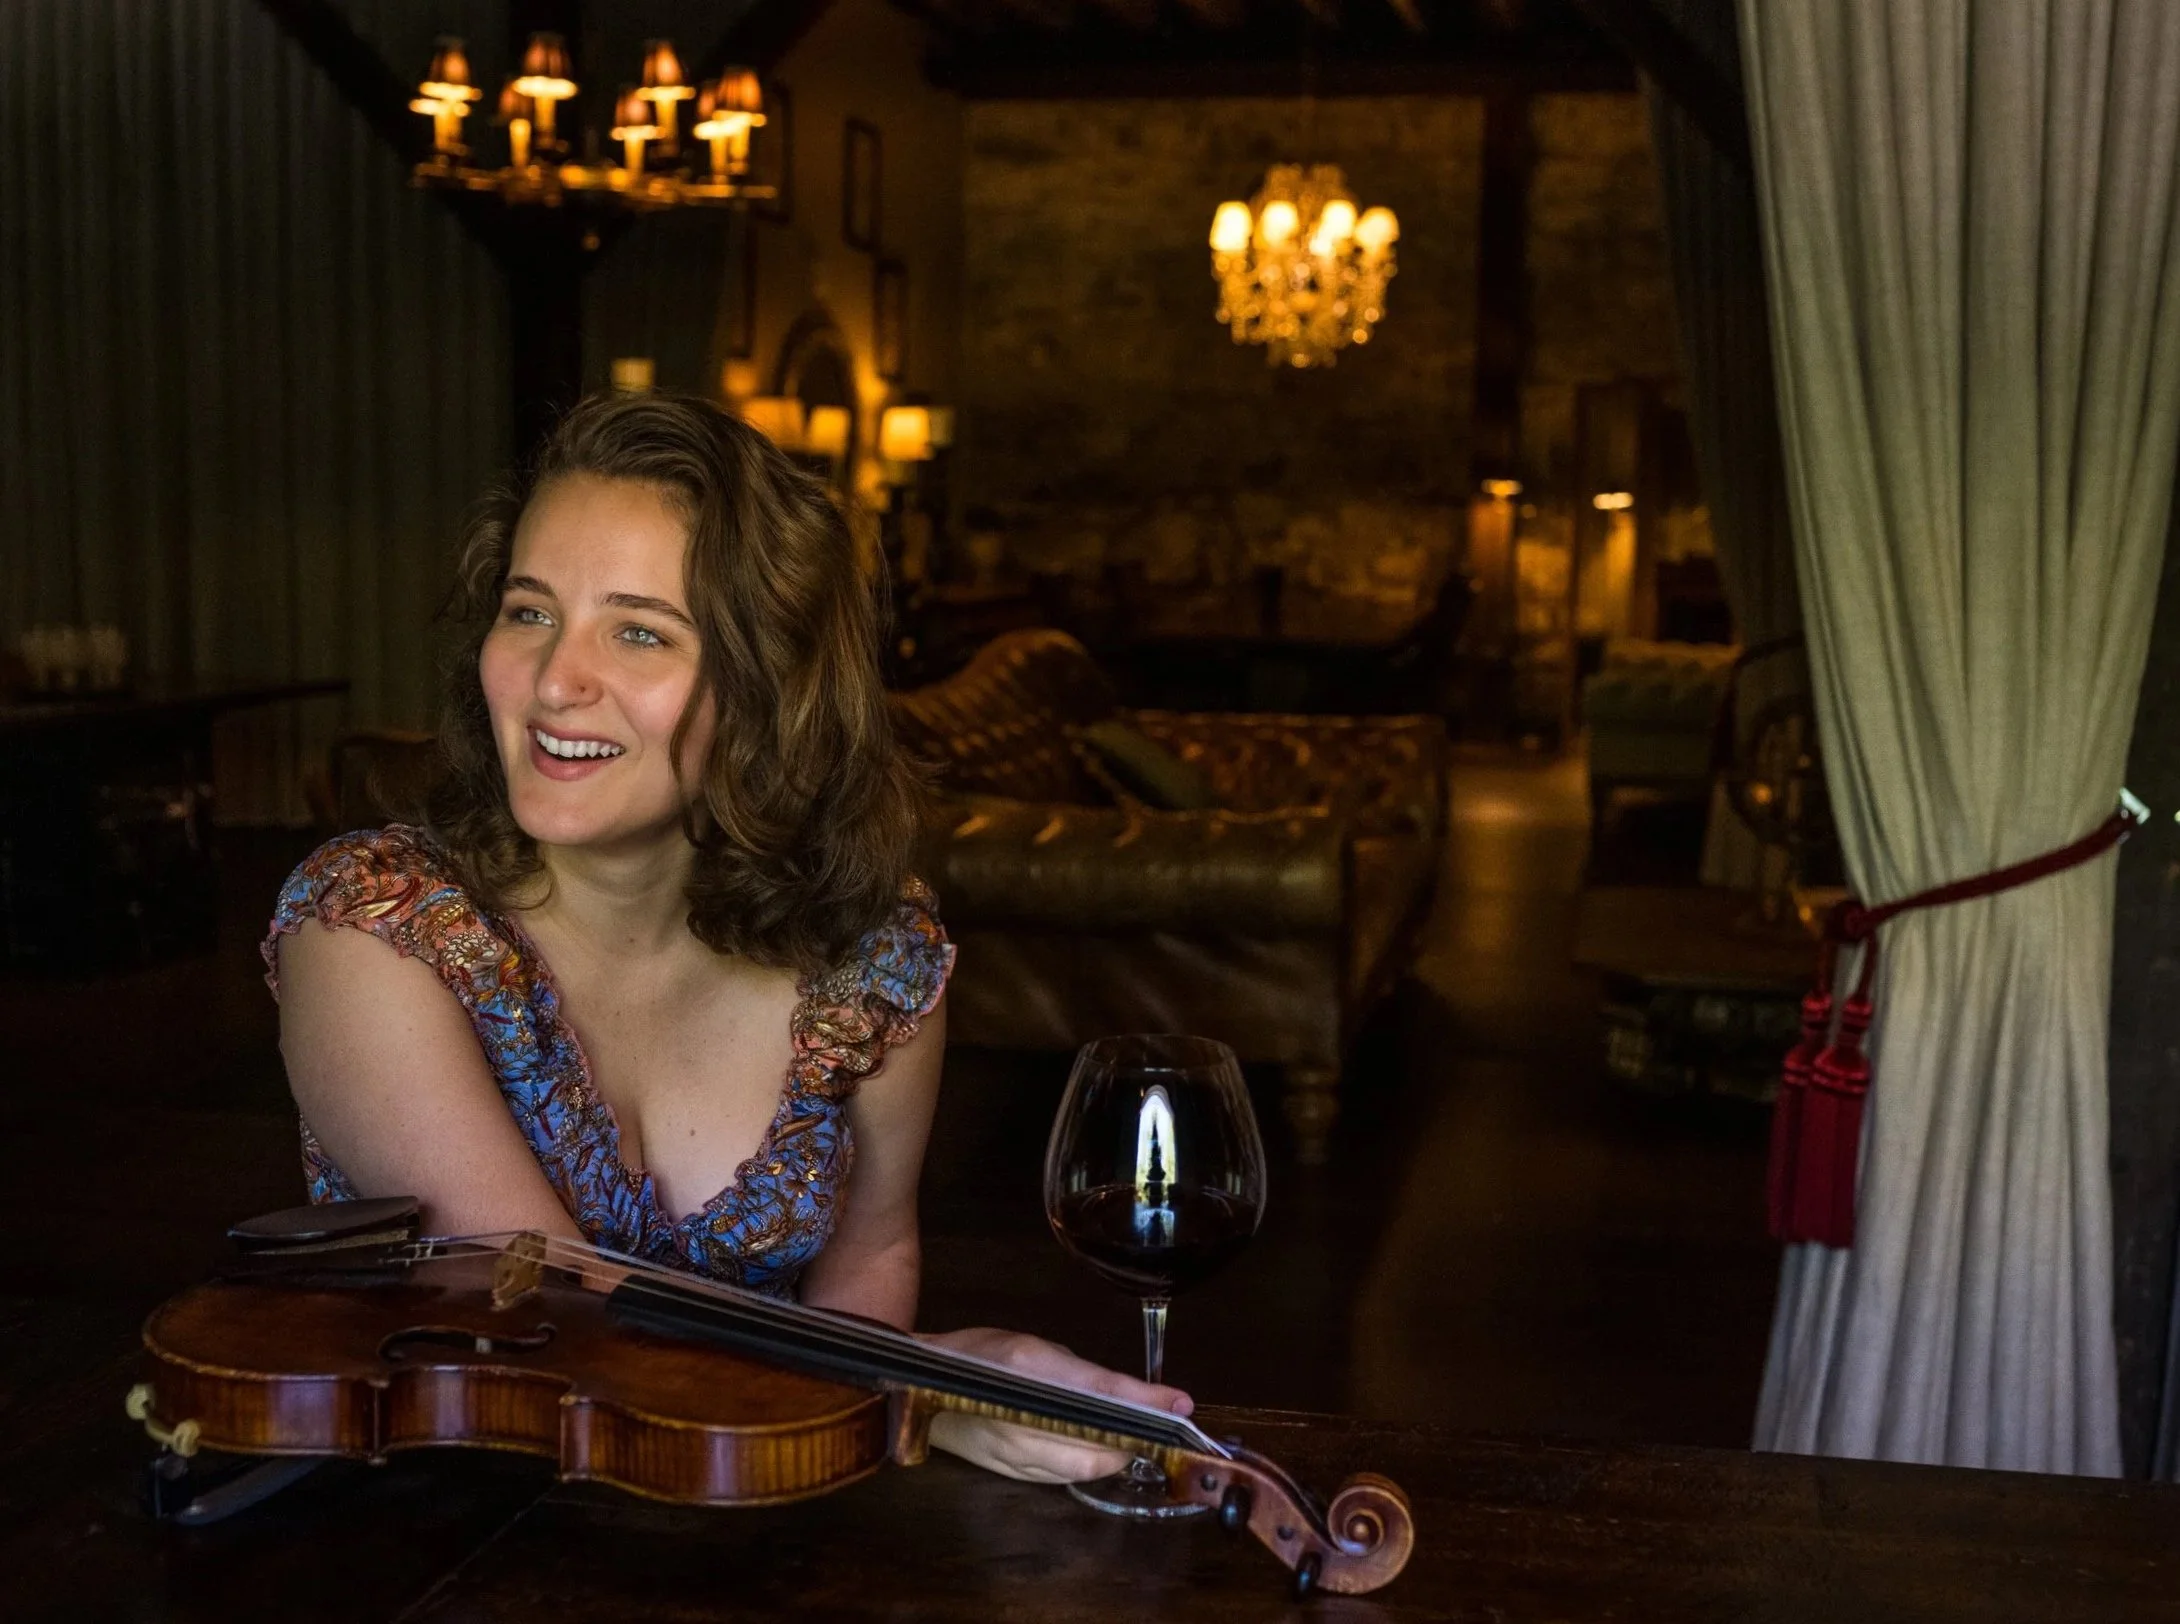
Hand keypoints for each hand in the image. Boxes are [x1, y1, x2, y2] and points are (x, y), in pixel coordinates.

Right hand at [919, 1327, 1193, 1483]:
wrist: (919, 1387)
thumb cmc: (981, 1356)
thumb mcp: (1037, 1349)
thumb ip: (1084, 1376)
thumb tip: (1134, 1397)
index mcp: (1028, 1369)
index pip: (1101, 1391)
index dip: (1146, 1401)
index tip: (1182, 1405)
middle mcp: (1021, 1416)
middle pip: (1098, 1445)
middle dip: (1132, 1441)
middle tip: (1152, 1429)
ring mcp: (1013, 1453)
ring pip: (1083, 1468)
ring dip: (1113, 1455)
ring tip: (1127, 1438)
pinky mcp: (1010, 1475)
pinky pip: (1062, 1476)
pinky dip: (1086, 1465)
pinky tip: (1090, 1449)